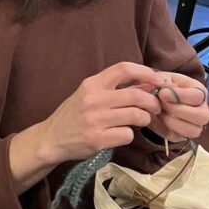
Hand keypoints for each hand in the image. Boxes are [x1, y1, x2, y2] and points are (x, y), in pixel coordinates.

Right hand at [10, 62, 163, 191]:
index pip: (124, 69)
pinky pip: (127, 135)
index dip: (146, 72)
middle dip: (152, 102)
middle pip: (136, 95)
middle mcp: (93, 99)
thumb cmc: (74, 114)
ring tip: (138, 122)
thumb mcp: (88, 94)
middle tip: (155, 108)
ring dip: (144, 120)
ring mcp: (95, 120)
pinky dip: (128, 135)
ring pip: (136, 116)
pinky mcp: (97, 139)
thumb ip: (113, 88)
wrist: (51, 138)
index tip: (158, 81)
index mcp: (92, 84)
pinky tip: (119, 135)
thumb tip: (148, 84)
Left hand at [140, 71, 208, 143]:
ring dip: (171, 121)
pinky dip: (162, 128)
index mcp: (200, 92)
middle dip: (177, 110)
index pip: (198, 97)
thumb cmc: (163, 85)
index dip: (179, 95)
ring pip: (192, 131)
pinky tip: (156, 118)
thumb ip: (164, 82)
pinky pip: (175, 137)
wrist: (154, 98)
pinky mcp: (181, 136)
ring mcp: (195, 126)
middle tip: (161, 103)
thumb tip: (164, 91)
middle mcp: (202, 110)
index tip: (162, 93)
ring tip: (159, 111)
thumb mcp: (163, 78)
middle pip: (201, 117)